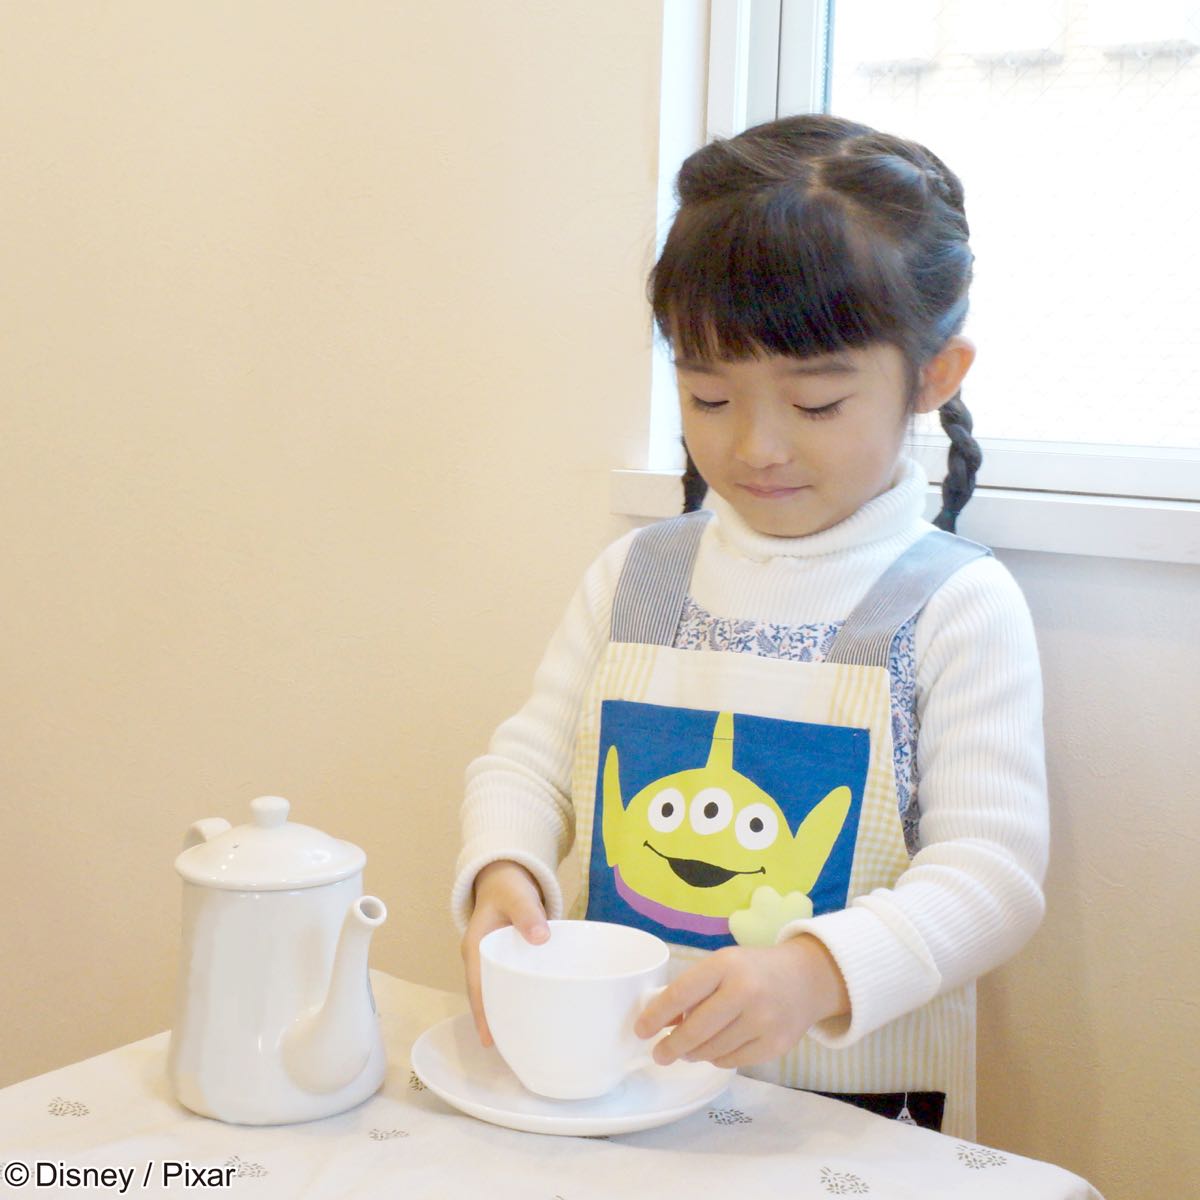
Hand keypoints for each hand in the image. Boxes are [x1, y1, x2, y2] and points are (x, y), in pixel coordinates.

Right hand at [461, 860, 548, 1046]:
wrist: (506, 876)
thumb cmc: (509, 887)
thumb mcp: (517, 896)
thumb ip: (528, 913)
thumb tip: (540, 938)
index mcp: (476, 947)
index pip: (476, 986)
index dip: (482, 1012)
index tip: (489, 1039)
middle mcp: (480, 958)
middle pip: (483, 995)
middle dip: (492, 1020)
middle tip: (508, 1050)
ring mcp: (492, 961)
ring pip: (495, 991)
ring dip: (504, 1011)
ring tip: (519, 1039)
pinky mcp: (506, 960)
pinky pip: (508, 983)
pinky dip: (516, 997)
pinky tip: (530, 1012)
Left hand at [633, 935, 849, 1069]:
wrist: (805, 979)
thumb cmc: (753, 970)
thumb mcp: (721, 966)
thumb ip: (692, 991)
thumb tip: (660, 1022)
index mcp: (726, 964)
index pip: (681, 993)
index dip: (656, 1015)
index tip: (641, 1030)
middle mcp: (745, 991)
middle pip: (696, 1030)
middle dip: (671, 1046)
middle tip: (659, 1054)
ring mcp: (763, 1020)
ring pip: (712, 1050)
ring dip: (693, 1053)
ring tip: (688, 1049)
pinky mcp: (775, 1045)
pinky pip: (732, 1061)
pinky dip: (717, 1058)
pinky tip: (715, 1049)